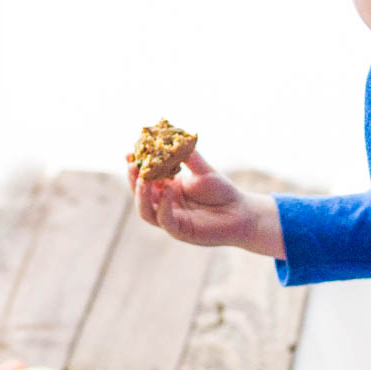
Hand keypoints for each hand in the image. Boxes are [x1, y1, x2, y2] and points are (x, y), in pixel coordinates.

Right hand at [126, 151, 285, 256]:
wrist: (241, 212)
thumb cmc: (222, 191)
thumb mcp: (203, 170)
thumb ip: (187, 156)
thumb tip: (172, 136)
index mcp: (166, 189)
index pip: (144, 178)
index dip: (135, 167)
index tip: (129, 153)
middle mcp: (164, 205)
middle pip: (140, 195)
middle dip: (133, 180)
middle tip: (133, 165)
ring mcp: (170, 220)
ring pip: (146, 211)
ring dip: (142, 195)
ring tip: (144, 178)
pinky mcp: (180, 232)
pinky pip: (165, 220)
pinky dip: (164, 205)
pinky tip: (169, 189)